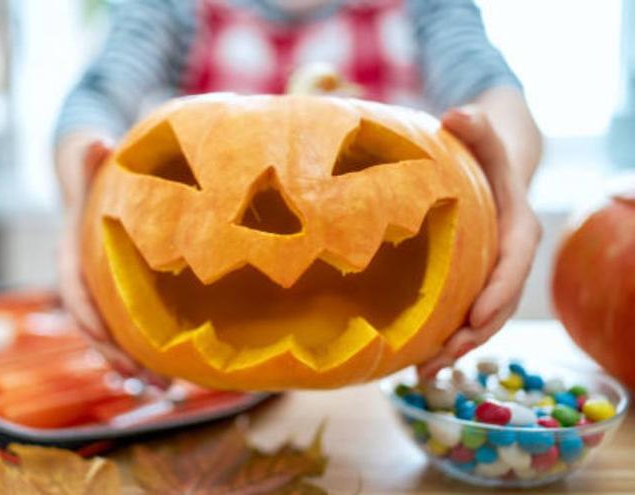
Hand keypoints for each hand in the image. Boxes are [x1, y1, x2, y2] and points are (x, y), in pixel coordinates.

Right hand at [57, 139, 167, 385]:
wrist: (90, 179)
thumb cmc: (91, 168)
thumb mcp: (85, 156)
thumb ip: (86, 155)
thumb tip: (96, 141)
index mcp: (71, 253)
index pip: (73, 290)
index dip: (89, 315)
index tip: (106, 338)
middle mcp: (83, 279)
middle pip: (93, 327)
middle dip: (115, 356)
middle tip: (146, 380)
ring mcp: (101, 293)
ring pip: (111, 338)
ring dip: (134, 367)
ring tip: (166, 391)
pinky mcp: (119, 299)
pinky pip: (128, 333)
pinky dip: (146, 356)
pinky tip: (173, 377)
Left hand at [417, 106, 541, 378]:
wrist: (488, 169)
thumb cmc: (483, 153)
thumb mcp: (483, 136)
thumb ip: (476, 126)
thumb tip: (457, 114)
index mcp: (518, 230)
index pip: (513, 266)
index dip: (497, 294)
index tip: (474, 318)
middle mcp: (508, 261)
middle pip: (497, 305)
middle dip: (471, 335)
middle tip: (440, 358)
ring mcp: (490, 277)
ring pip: (478, 321)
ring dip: (453, 349)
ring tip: (421, 373)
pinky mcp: (470, 285)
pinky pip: (461, 318)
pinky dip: (441, 341)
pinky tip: (412, 364)